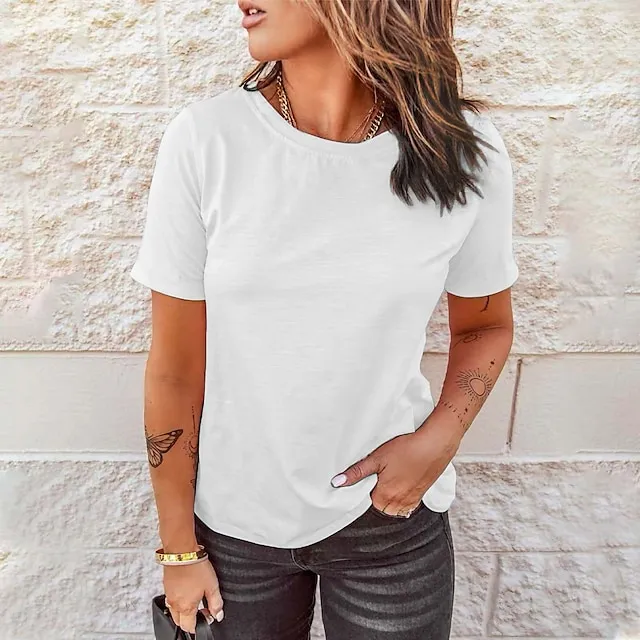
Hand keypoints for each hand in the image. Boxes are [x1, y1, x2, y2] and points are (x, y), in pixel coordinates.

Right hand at [164, 559, 223, 633]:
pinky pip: (171, 599)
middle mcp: (174, 604)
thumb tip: (218, 615)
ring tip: (194, 597)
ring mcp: (168, 595)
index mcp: (186, 607)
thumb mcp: (212, 586)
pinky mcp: (166, 586)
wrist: (181, 551)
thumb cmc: (196, 567)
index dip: (200, 624)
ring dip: (183, 610)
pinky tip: (186, 589)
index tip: (207, 616)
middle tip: (201, 608)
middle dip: (190, 619)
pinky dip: (178, 599)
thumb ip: (216, 603)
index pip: (189, 627)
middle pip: (180, 621)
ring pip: (174, 611)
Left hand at [330, 419, 461, 514]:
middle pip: (379, 504)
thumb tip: (337, 483)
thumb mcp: (377, 458)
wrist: (436, 444)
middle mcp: (397, 505)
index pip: (366, 501)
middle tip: (382, 471)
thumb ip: (357, 472)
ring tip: (394, 472)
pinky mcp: (421, 496)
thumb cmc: (407, 449)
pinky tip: (403, 475)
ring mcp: (411, 502)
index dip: (366, 487)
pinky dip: (402, 492)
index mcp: (384, 498)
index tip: (369, 476)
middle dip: (378, 491)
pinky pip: (405, 502)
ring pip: (393, 504)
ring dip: (390, 493)